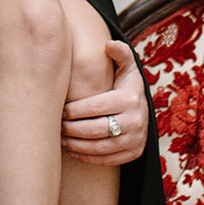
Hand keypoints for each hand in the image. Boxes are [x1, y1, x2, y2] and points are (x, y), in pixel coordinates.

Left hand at [61, 40, 148, 163]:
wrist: (146, 109)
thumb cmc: (127, 85)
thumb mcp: (127, 67)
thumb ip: (120, 53)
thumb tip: (108, 44)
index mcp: (130, 99)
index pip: (97, 107)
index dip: (76, 110)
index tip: (62, 110)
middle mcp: (136, 121)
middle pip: (96, 129)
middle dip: (72, 129)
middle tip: (58, 125)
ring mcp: (136, 139)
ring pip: (100, 148)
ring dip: (76, 145)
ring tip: (61, 139)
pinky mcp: (133, 153)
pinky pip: (107, 160)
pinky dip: (87, 157)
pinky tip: (73, 150)